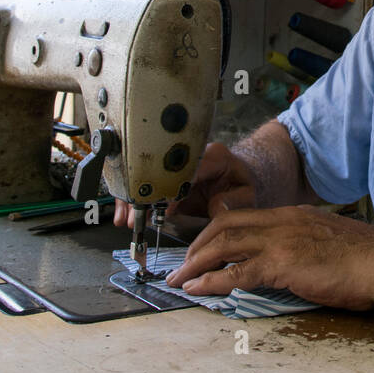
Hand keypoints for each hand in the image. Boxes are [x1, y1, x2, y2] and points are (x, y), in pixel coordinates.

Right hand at [112, 141, 257, 227]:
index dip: (171, 188)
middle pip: (160, 170)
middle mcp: (192, 154)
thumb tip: (216, 208)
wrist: (241, 176)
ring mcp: (177, 161)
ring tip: (126, 218)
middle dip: (144, 195)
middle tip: (134, 217)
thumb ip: (233, 203)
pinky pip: (146, 182)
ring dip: (135, 197)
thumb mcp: (247, 195)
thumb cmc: (243, 186)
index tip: (161, 208)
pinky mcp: (168, 172)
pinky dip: (135, 198)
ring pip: (148, 174)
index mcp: (214, 155)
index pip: (187, 170)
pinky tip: (126, 212)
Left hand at [167, 205, 373, 310]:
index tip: (204, 245)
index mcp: (293, 214)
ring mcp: (281, 240)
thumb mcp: (328, 241)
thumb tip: (292, 262)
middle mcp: (282, 221)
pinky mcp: (282, 264)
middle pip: (225, 224)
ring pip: (224, 244)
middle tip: (183, 263)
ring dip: (196, 263)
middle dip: (198, 244)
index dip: (217, 229)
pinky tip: (198, 289)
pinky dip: (211, 281)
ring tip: (179, 279)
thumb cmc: (366, 259)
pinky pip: (237, 272)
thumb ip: (304, 245)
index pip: (244, 216)